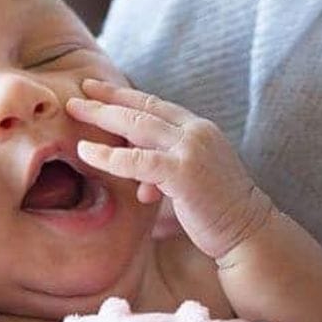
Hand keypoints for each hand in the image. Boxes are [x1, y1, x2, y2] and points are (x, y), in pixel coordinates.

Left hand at [67, 79, 271, 258]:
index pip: (156, 105)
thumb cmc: (217, 213)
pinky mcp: (184, 172)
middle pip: (143, 108)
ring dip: (102, 116)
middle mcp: (196, 132)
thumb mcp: (188, 184)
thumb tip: (140, 187)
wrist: (247, 232)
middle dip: (107, 98)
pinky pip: (138, 160)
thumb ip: (164, 175)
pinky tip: (86, 151)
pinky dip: (110, 155)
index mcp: (199, 129)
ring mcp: (191, 149)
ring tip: (74, 111)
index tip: (97, 89)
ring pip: (138, 125)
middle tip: (78, 91)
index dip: (124, 96)